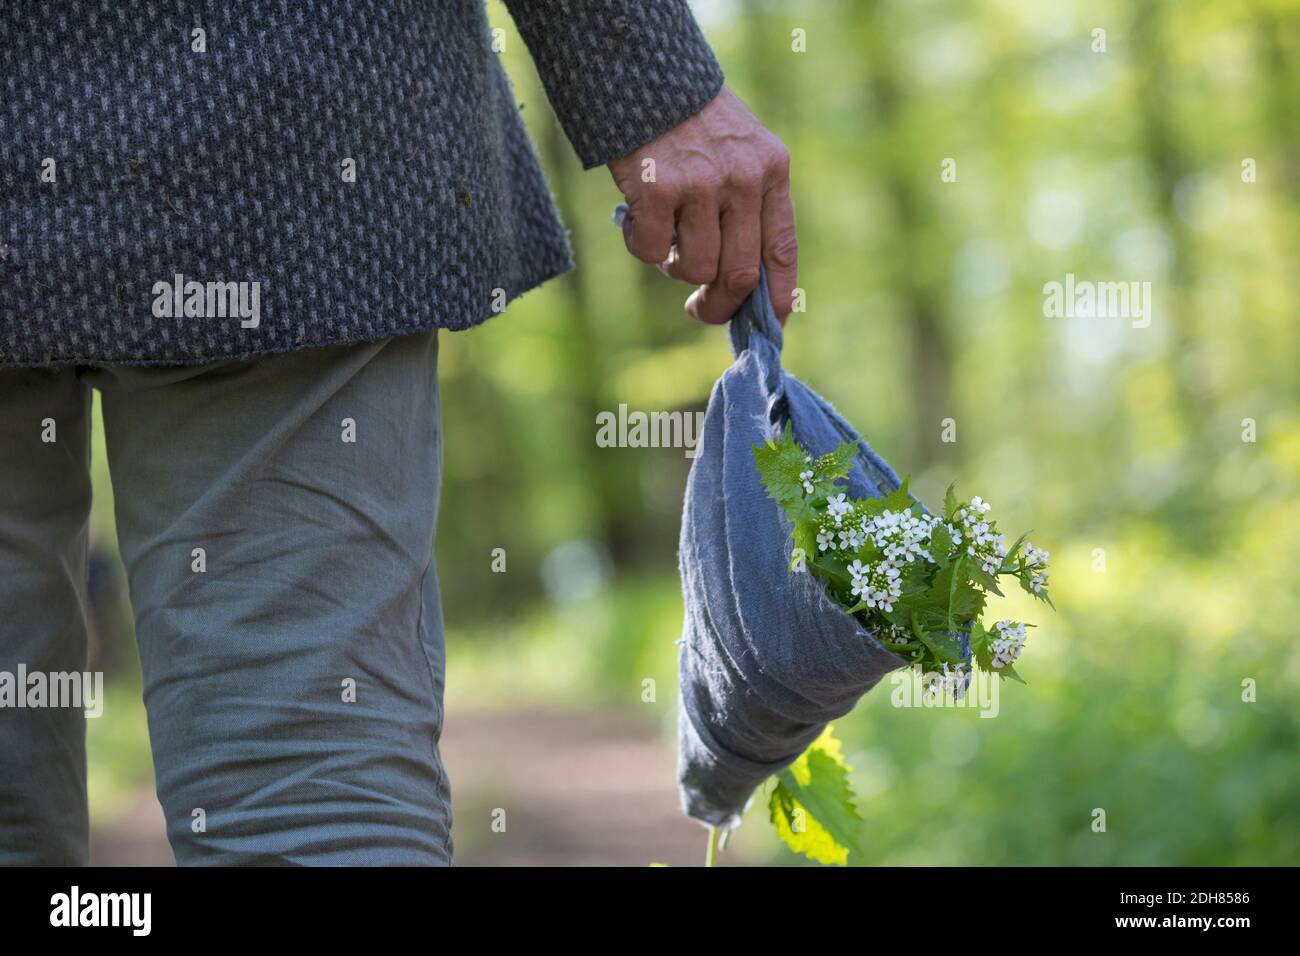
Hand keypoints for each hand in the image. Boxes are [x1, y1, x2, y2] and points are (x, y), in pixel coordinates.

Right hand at [607, 86, 796, 325]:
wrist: (645, 74)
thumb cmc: (693, 125)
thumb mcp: (741, 153)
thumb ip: (748, 207)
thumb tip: (742, 288)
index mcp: (772, 171)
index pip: (783, 251)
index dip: (776, 299)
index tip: (767, 325)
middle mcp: (744, 178)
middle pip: (741, 274)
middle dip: (719, 305)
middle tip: (699, 310)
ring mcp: (702, 183)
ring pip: (696, 268)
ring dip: (676, 268)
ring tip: (668, 238)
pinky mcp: (659, 188)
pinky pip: (652, 252)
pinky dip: (641, 246)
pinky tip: (637, 218)